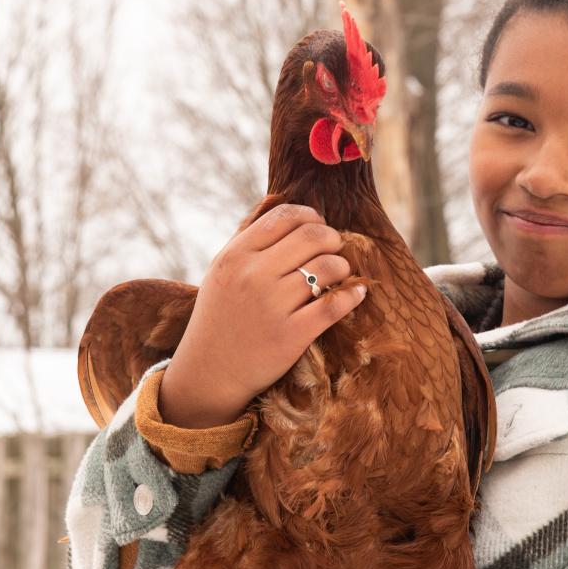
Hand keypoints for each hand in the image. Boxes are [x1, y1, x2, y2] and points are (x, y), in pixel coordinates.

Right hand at [158, 204, 366, 427]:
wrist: (210, 371)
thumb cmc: (220, 314)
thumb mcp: (221, 268)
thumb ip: (247, 230)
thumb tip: (276, 197)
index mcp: (236, 255)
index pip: (285, 216)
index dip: (310, 216)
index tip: (318, 227)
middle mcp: (253, 276)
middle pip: (312, 236)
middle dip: (332, 237)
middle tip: (335, 247)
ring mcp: (272, 306)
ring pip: (327, 267)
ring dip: (342, 265)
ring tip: (339, 272)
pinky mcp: (291, 335)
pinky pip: (334, 305)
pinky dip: (352, 294)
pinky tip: (357, 291)